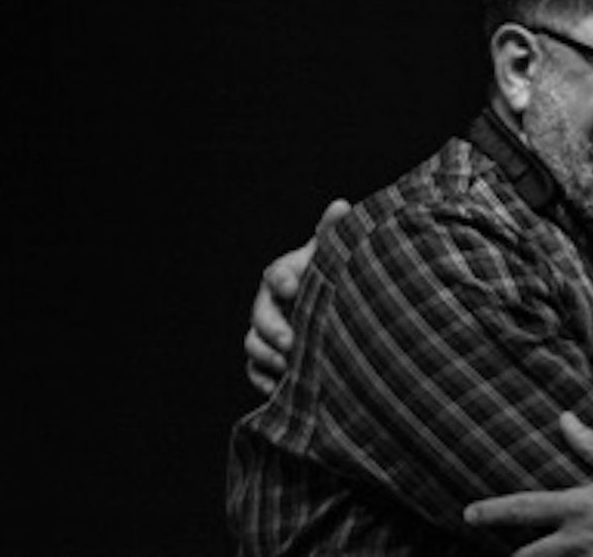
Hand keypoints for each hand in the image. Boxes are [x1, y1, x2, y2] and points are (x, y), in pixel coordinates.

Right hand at [242, 198, 349, 395]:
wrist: (330, 312)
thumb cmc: (329, 277)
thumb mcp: (332, 257)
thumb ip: (332, 235)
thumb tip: (340, 205)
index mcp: (284, 275)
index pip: (276, 274)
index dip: (282, 280)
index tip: (293, 287)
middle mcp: (269, 304)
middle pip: (259, 315)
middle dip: (272, 327)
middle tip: (292, 340)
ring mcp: (264, 332)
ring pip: (252, 344)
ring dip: (267, 356)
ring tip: (290, 365)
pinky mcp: (265, 360)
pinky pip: (255, 372)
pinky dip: (265, 380)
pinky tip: (282, 387)